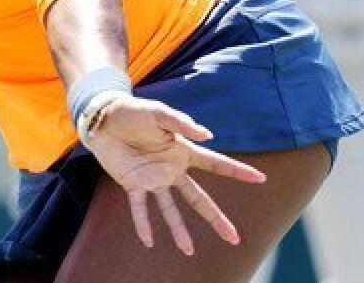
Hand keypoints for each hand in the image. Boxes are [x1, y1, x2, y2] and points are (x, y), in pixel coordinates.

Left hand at [85, 96, 266, 254]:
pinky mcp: (132, 183)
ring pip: (171, 209)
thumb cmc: (134, 112)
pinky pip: (140, 207)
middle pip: (198, 198)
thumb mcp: (159, 113)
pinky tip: (148, 241)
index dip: (237, 171)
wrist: (103, 117)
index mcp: (182, 151)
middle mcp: (171, 170)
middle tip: (234, 238)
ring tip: (189, 250)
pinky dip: (143, 223)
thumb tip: (208, 136)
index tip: (260, 179)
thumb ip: (182, 123)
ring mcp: (153, 178)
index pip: (215, 164)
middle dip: (216, 218)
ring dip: (179, 229)